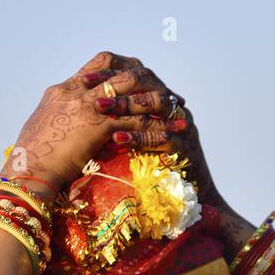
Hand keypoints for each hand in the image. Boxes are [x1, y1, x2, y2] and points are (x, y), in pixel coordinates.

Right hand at [0, 50, 194, 197]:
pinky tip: (170, 133)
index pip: (99, 65)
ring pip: (133, 92)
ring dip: (158, 101)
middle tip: (166, 92)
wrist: (26, 170)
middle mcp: (76, 92)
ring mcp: (87, 106)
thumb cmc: (30, 159)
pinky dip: (155, 126)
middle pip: (121, 71)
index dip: (124, 69)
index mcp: (63, 90)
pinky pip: (135, 122)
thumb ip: (57, 119)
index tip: (141, 77)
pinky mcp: (98, 126)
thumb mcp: (42, 128)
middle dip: (148, 81)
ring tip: (178, 109)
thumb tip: (62, 123)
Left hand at [69, 53, 258, 254]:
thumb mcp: (138, 139)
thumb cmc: (158, 170)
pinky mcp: (186, 148)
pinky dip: (138, 136)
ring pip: (154, 105)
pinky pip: (161, 136)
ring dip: (125, 106)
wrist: (189, 199)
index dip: (112, 74)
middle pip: (145, 85)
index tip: (84, 79)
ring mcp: (182, 126)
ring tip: (100, 108)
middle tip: (90, 90)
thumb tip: (89, 110)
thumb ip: (122, 121)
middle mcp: (173, 109)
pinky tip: (117, 137)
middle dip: (115, 86)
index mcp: (161, 102)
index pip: (136, 75)